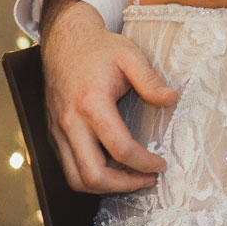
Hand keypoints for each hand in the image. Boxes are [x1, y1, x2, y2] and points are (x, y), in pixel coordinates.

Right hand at [40, 0, 178, 194]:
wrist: (64, 40)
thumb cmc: (98, 48)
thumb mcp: (130, 57)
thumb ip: (151, 81)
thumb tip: (173, 99)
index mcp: (91, 104)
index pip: (120, 148)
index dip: (143, 163)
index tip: (160, 165)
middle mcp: (70, 123)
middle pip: (92, 175)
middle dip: (123, 185)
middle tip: (147, 180)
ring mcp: (58, 131)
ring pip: (75, 178)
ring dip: (105, 185)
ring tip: (130, 177)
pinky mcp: (53, 134)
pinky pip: (68, 167)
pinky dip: (90, 174)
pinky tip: (111, 165)